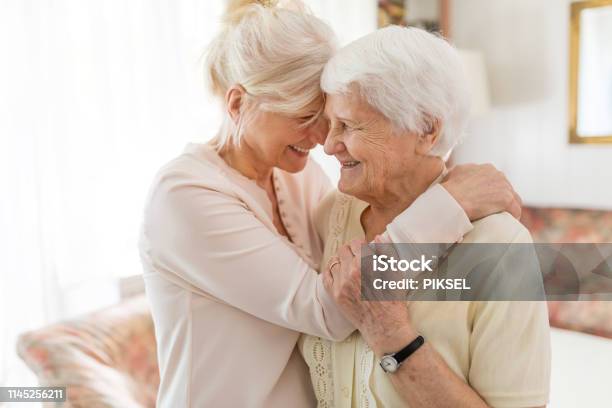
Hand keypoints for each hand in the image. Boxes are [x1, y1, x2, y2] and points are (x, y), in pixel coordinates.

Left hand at [323, 239, 416, 355]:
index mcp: (366, 264)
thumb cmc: (394, 300)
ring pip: (335, 261)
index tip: (366, 249)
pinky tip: (340, 273)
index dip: (362, 245)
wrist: (385, 327)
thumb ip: (386, 252)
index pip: (356, 243)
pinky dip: (332, 271)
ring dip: (342, 261)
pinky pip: (326, 276)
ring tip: (350, 266)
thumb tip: (378, 237)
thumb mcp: (396, 273)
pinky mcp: (335, 295)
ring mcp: (340, 284)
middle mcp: (350, 272)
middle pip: (343, 250)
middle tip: (358, 257)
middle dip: (352, 251)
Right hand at [441, 163, 521, 220]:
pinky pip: (515, 210)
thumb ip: (460, 173)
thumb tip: (457, 176)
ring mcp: (504, 186)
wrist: (452, 199)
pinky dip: (512, 217)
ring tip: (501, 217)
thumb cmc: (449, 190)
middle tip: (493, 210)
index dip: (492, 191)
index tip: (487, 200)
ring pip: (513, 199)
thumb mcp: (453, 173)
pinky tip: (507, 222)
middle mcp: (497, 174)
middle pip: (506, 188)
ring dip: (508, 208)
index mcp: (486, 168)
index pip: (496, 180)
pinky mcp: (507, 199)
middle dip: (500, 198)